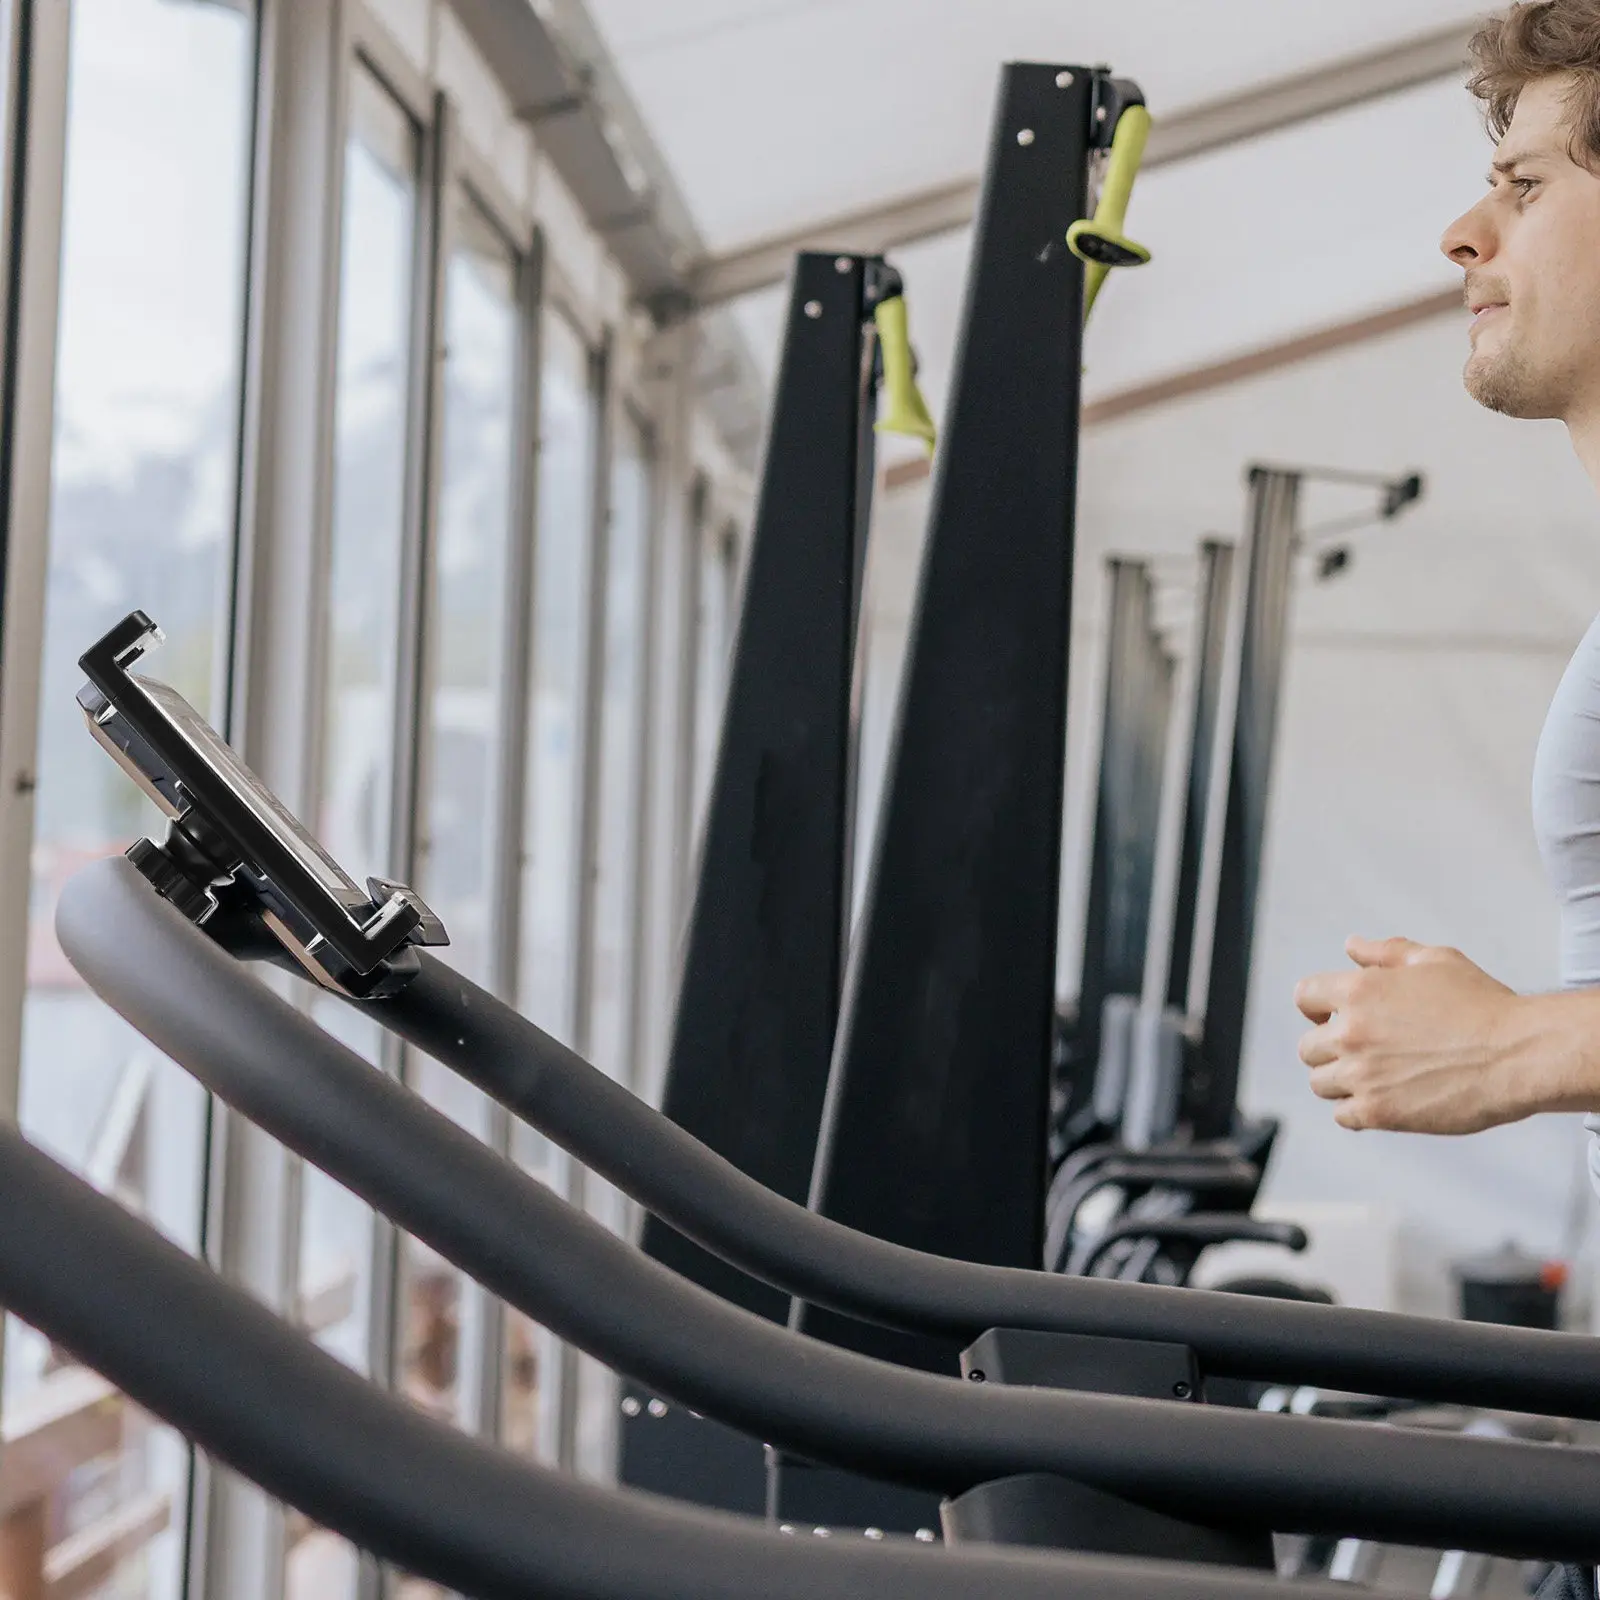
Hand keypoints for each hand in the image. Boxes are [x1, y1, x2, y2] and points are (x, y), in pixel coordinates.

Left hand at [1294, 937, 1526, 1133]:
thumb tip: (1352, 946)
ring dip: (1340, 1081)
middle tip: (1362, 1051)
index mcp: (1358, 991)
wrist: (1518, 1054)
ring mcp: (1362, 1074)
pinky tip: (1382, 1100)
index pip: (1304, 996)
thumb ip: (1386, 952)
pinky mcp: (1379, 1112)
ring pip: (1320, 1083)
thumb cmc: (1483, 1005)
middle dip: (1329, 1047)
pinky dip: (1357, 1111)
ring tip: (1374, 1077)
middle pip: (1308, 1046)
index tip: (1330, 1015)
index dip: (1316, 1006)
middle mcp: (1351, 1032)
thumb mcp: (1435, 961)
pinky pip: (1343, 1116)